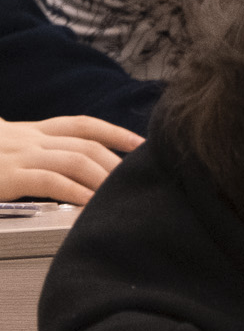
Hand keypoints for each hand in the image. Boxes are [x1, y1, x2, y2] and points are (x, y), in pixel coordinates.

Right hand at [0, 115, 139, 202]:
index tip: (143, 145)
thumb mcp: (11, 149)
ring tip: (120, 197)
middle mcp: (30, 139)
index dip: (116, 134)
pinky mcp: (6, 176)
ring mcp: (19, 156)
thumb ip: (42, 154)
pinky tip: (89, 204)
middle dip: (116, 165)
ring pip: (75, 161)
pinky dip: (74, 192)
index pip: (83, 126)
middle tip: (139, 182)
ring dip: (102, 179)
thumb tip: (81, 169)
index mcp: (34, 132)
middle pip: (87, 146)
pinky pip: (49, 181)